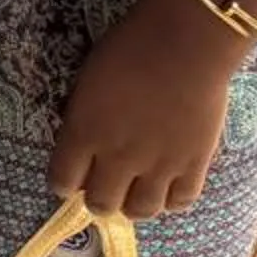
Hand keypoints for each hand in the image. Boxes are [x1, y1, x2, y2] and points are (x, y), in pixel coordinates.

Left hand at [51, 0, 242, 219]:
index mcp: (84, 133)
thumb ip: (81, 119)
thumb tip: (80, 144)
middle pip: (100, 205)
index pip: (61, 181)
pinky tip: (167, 185)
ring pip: (140, 212)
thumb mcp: (86, 82)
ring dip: (134, 203)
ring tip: (136, 189)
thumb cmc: (128, 49)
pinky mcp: (194, 166)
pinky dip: (171, 199)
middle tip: (104, 184)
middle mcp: (118, 158)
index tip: (70, 176)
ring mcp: (159, 166)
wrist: (184, 45)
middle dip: (98, 197)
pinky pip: (180, 203)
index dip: (64, 182)